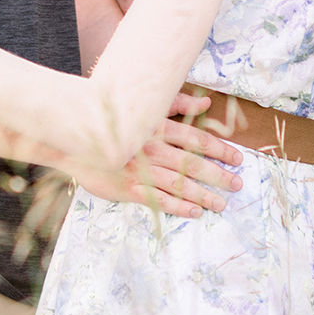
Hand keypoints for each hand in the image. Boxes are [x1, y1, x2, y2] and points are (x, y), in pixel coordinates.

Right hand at [73, 100, 242, 218]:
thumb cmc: (112, 120)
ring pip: (180, 184)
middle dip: (218, 175)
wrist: (75, 139)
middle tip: (237, 183)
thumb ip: (177, 103)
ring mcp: (142, 171)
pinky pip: (159, 200)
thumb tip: (206, 102)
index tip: (237, 157)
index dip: (220, 149)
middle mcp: (154, 149)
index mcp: (158, 127)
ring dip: (204, 195)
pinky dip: (179, 207)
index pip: (197, 139)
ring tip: (221, 203)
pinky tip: (195, 211)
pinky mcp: (130, 188)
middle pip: (193, 164)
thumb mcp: (145, 106)